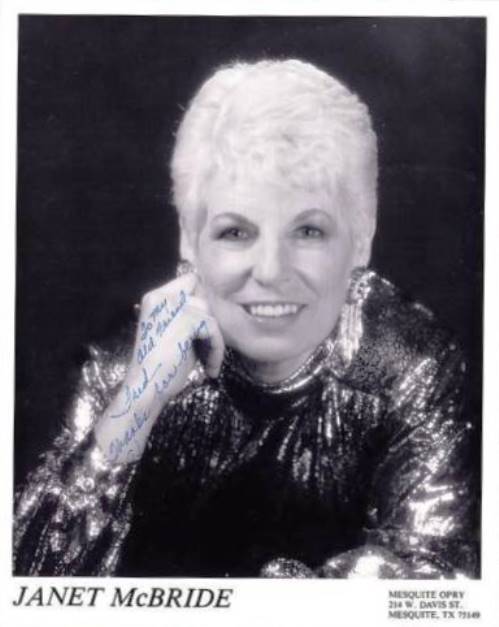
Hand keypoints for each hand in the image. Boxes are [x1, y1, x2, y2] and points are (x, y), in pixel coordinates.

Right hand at [95, 273, 224, 463]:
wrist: (147, 387)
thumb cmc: (160, 367)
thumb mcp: (174, 333)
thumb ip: (188, 316)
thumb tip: (213, 308)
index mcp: (155, 298)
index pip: (190, 281)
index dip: (201, 301)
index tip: (205, 329)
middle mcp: (161, 296)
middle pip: (203, 298)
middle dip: (208, 325)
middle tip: (207, 350)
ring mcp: (173, 306)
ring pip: (210, 314)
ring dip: (214, 341)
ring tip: (208, 362)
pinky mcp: (186, 320)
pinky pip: (213, 329)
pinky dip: (216, 350)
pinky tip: (209, 368)